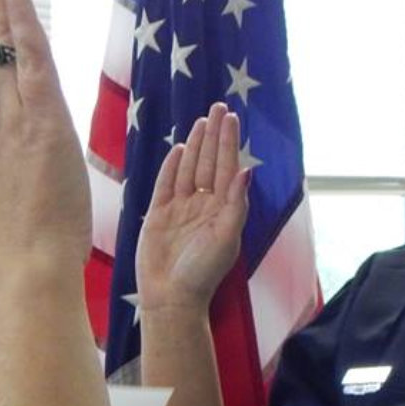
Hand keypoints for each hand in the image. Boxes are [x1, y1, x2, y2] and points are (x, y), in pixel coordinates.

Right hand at [135, 102, 250, 315]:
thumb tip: (246, 170)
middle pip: (209, 163)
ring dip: (195, 146)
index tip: (231, 117)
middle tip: (218, 107)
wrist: (171, 297)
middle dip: (214, 135)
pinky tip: (178, 149)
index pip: (226, 167)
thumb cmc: (203, 272)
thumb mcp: (226, 238)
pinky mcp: (158, 215)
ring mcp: (180, 209)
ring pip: (189, 169)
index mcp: (222, 209)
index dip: (228, 142)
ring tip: (201, 122)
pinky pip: (166, 184)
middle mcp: (203, 205)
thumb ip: (236, 204)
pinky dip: (172, 166)